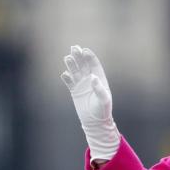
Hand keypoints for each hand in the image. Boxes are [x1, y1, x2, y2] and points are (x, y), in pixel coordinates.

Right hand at [61, 45, 119, 160]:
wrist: (95, 122)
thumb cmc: (103, 111)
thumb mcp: (104, 100)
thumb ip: (99, 88)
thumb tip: (93, 77)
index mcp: (100, 79)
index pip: (94, 65)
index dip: (89, 57)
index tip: (84, 50)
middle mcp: (90, 80)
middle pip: (83, 65)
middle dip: (79, 57)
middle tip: (73, 48)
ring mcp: (82, 85)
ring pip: (75, 71)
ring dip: (71, 65)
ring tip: (67, 58)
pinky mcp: (75, 91)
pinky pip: (69, 82)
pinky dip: (67, 78)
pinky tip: (64, 74)